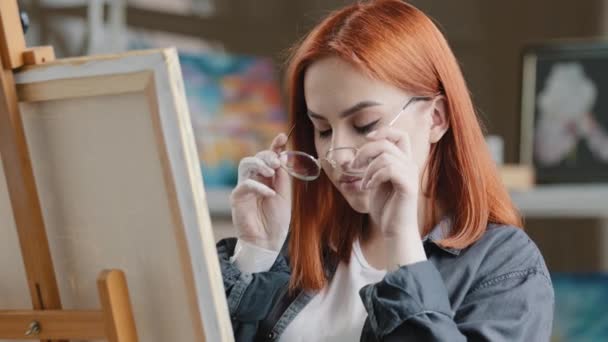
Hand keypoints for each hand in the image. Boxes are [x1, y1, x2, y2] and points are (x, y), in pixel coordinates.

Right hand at [230, 133, 290, 250]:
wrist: (267, 243)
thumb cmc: (276, 222)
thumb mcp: (285, 196)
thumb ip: (283, 177)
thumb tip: (282, 156)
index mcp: (267, 179)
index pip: (269, 158)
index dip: (275, 146)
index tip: (282, 137)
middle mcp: (255, 181)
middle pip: (255, 157)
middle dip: (267, 155)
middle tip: (277, 163)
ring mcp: (244, 188)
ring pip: (245, 164)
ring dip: (259, 164)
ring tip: (271, 172)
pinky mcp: (237, 198)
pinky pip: (245, 185)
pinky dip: (258, 186)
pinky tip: (270, 194)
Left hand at [353, 127, 418, 235]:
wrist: (394, 231)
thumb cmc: (386, 208)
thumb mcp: (376, 181)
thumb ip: (374, 165)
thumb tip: (362, 152)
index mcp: (403, 162)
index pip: (400, 135)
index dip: (383, 131)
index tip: (367, 138)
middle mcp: (409, 165)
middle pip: (388, 143)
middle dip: (366, 151)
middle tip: (355, 166)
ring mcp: (410, 175)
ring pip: (386, 156)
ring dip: (368, 168)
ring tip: (364, 183)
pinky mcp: (408, 186)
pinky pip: (389, 170)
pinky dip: (374, 176)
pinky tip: (368, 187)